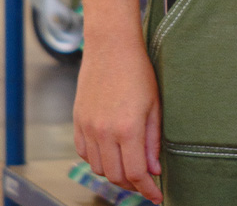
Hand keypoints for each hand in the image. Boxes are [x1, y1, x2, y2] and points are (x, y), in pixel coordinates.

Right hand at [74, 38, 162, 203]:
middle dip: (132, 185)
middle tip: (146, 183)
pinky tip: (111, 154)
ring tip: (131, 168)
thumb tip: (154, 169)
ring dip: (115, 173)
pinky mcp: (78, 123)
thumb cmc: (139, 71)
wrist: (111, 47)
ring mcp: (88, 128)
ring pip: (98, 168)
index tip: (157, 197)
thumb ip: (153, 139)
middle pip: (115, 176)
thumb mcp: (155, 103)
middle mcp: (104, 132)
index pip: (136, 173)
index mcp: (128, 128)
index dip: (147, 189)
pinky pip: (84, 154)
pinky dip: (97, 160)